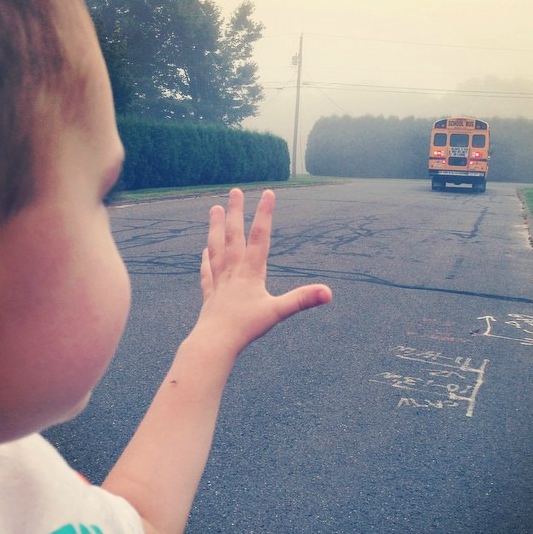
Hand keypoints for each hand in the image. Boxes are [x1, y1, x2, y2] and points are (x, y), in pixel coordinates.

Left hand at [195, 188, 331, 356]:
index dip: (265, 214)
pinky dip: (206, 259)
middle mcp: (233, 272)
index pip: (260, 237)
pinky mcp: (210, 295)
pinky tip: (204, 251)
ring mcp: (220, 282)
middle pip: (233, 236)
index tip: (268, 192)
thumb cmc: (246, 328)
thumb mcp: (278, 312)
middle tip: (235, 191)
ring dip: (215, 228)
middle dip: (235, 213)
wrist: (214, 342)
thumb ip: (302, 300)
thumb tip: (328, 292)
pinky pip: (208, 271)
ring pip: (216, 248)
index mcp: (251, 272)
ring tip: (213, 209)